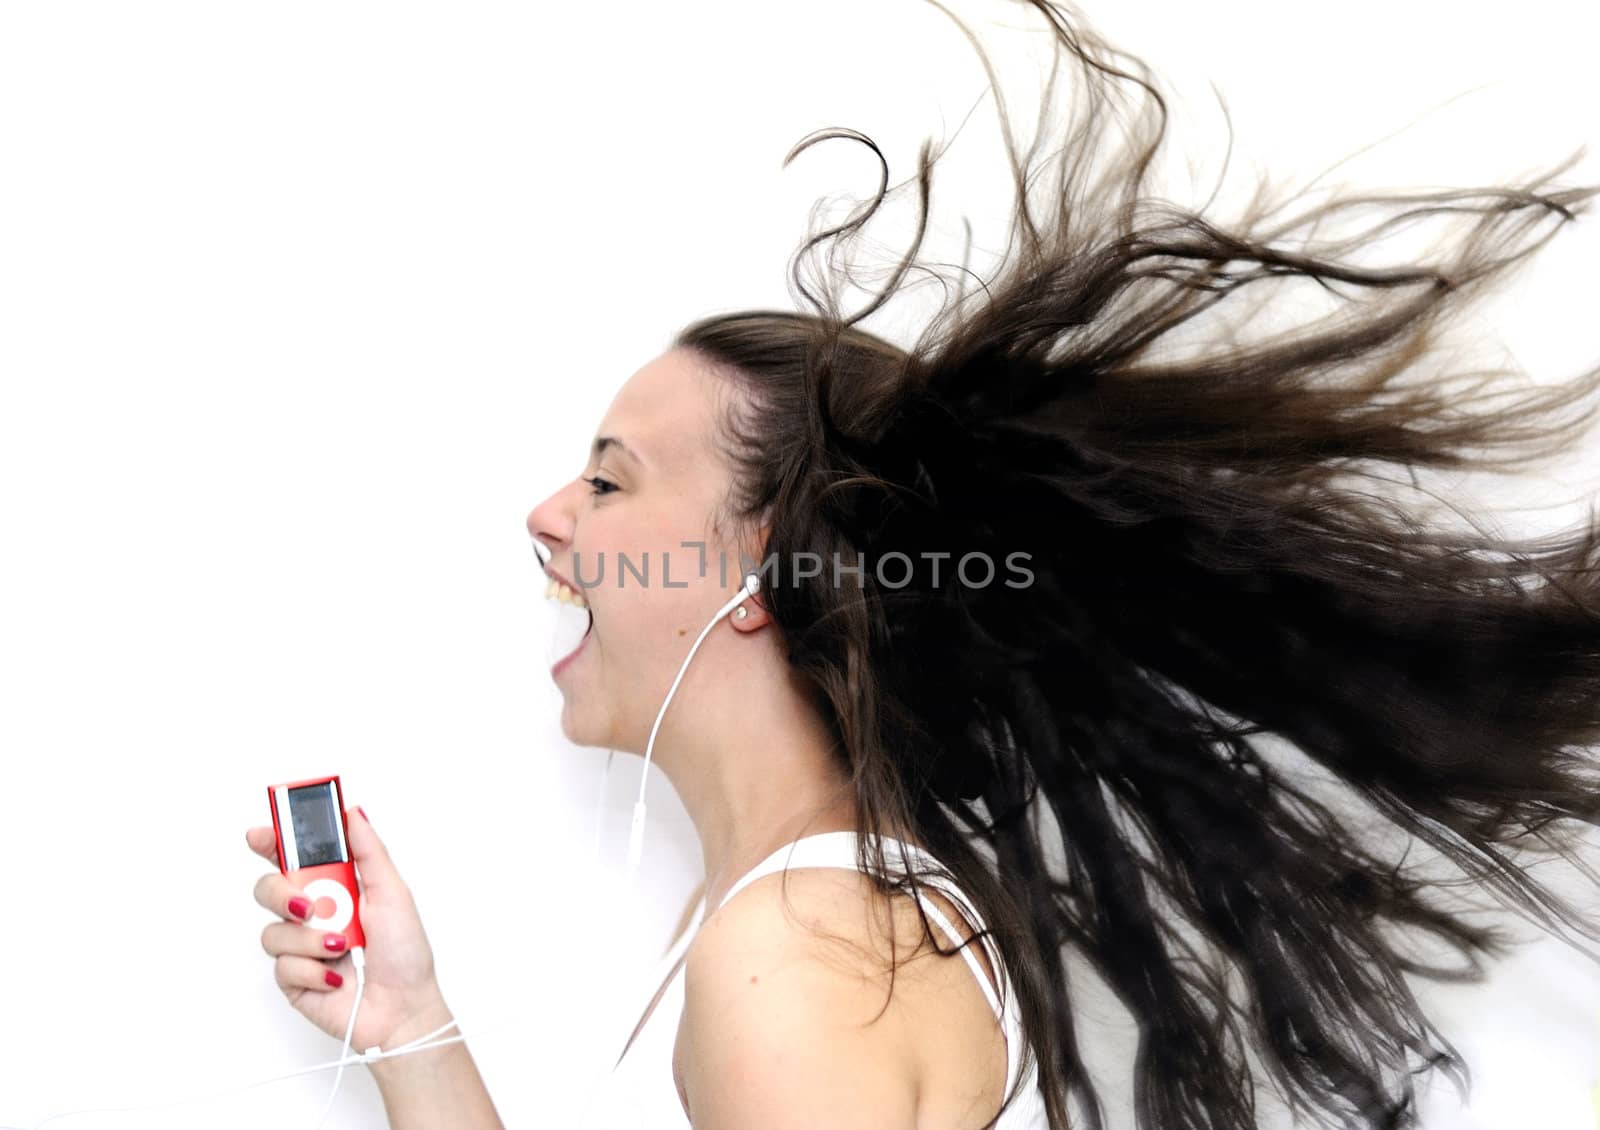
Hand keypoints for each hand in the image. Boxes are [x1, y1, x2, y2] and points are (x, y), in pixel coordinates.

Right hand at [248, 808, 448, 1052]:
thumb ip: (368, 851)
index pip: (292, 858)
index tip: (260, 835)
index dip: (271, 843)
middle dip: (282, 895)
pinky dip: (313, 970)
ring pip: (274, 930)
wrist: (403, 1007)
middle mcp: (312, 914)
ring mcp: (300, 947)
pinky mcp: (293, 980)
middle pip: (268, 890)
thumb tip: (352, 811)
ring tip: (342, 947)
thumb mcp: (393, 892)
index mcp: (335, 886)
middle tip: (308, 905)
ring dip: (310, 940)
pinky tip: (336, 976)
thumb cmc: (406, 953)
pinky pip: (283, 966)